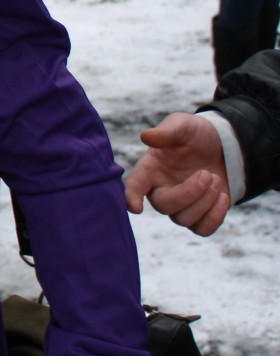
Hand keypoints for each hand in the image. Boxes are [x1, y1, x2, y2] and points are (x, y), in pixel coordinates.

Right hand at [124, 113, 230, 236]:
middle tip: (206, 174)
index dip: (131, 197)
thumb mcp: (182, 126)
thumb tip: (146, 136)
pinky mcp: (199, 216)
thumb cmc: (194, 134)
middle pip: (164, 206)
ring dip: (205, 202)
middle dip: (189, 193)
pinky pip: (202, 230)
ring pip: (184, 219)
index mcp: (150, 169)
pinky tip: (222, 196)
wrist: (222, 146)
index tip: (136, 207)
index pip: (134, 185)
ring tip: (216, 179)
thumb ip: (166, 132)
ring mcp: (180, 206)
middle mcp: (161, 190)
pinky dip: (215, 216)